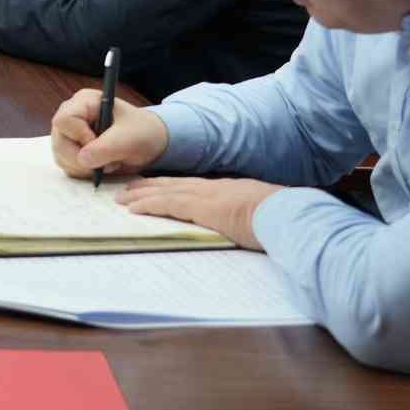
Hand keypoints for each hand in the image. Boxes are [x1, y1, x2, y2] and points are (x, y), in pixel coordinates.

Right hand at [50, 89, 169, 179]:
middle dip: (82, 157)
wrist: (149, 143)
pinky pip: (66, 165)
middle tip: (106, 161)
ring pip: (60, 156)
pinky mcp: (70, 150)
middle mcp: (71, 115)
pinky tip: (100, 166)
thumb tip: (82, 159)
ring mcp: (68, 133)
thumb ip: (106, 148)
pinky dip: (83, 171)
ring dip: (84, 167)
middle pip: (59, 141)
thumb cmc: (142, 132)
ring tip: (107, 162)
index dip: (79, 136)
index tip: (99, 144)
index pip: (64, 120)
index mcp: (84, 102)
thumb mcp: (129, 139)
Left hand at [116, 177, 283, 250]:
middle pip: (174, 184)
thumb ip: (250, 218)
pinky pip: (167, 203)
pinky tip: (132, 209)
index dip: (172, 186)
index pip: (193, 186)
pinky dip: (147, 205)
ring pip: (165, 191)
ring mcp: (207, 195)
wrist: (287, 215)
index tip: (157, 187)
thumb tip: (248, 226)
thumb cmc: (283, 220)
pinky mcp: (201, 206)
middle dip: (150, 186)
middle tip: (129, 188)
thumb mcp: (263, 216)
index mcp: (229, 190)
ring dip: (141, 195)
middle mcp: (214, 188)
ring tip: (122, 199)